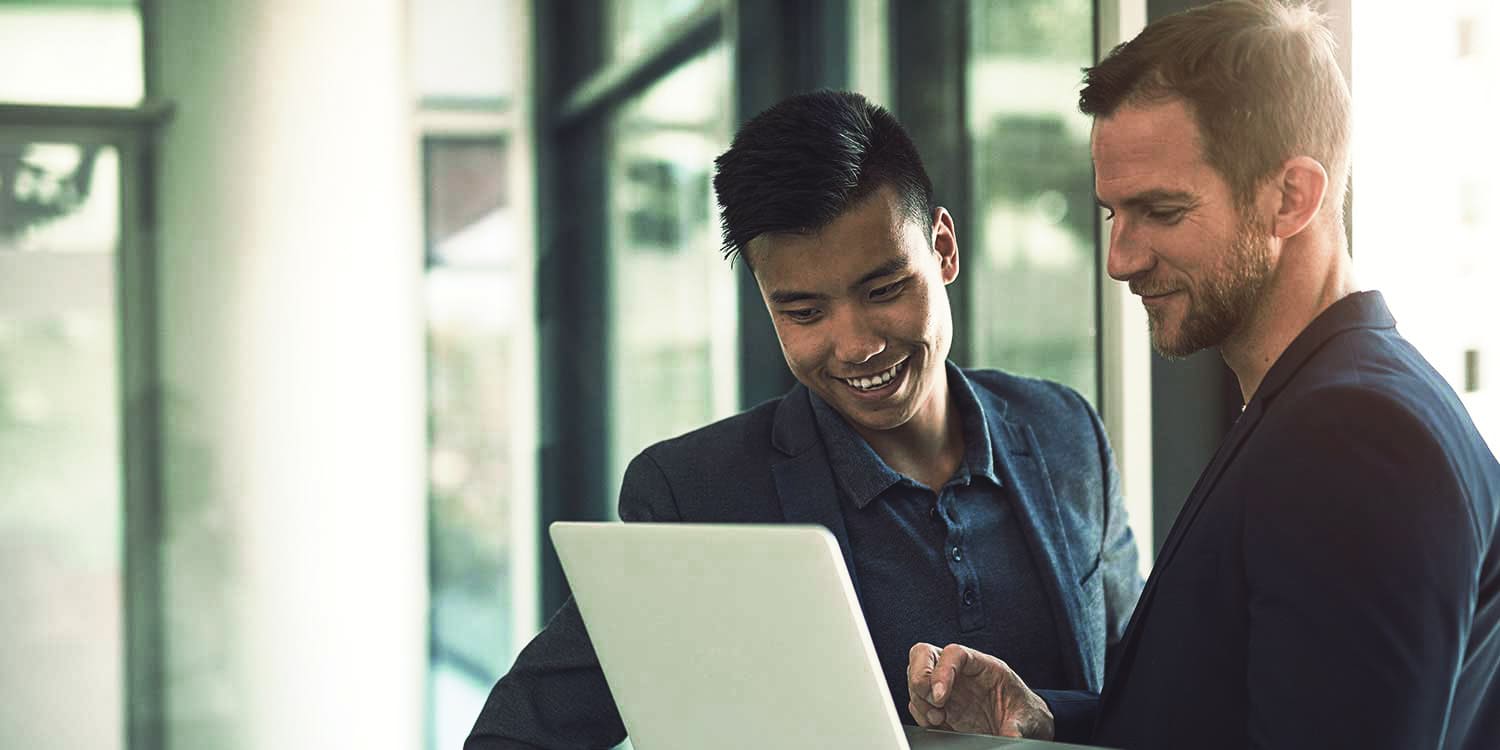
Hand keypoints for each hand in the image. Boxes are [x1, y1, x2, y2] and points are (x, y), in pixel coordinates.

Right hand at [907, 642, 1053, 739]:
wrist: (1025, 727)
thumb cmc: (1026, 714)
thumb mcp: (1026, 719)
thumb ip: (1015, 727)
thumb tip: (1011, 738)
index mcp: (984, 666)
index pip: (954, 653)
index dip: (942, 671)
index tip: (940, 697)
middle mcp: (961, 672)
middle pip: (924, 655)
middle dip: (920, 678)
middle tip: (933, 704)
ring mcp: (948, 687)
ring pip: (916, 677)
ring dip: (919, 699)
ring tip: (938, 719)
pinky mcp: (941, 705)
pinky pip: (918, 701)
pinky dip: (920, 713)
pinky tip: (937, 724)